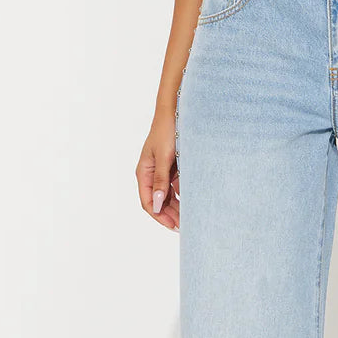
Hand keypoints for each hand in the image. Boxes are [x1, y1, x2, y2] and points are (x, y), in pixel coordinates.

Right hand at [137, 107, 179, 230]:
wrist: (176, 112)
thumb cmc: (167, 131)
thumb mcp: (164, 157)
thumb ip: (160, 180)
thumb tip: (158, 203)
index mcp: (144, 172)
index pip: (148, 201)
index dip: (160, 216)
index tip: (173, 225)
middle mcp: (151, 173)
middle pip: (158, 201)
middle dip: (170, 214)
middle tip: (185, 226)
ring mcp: (162, 170)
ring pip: (168, 195)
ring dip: (177, 207)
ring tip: (189, 217)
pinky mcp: (173, 167)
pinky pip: (176, 186)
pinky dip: (183, 195)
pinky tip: (193, 201)